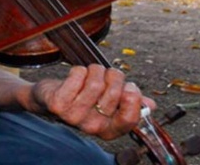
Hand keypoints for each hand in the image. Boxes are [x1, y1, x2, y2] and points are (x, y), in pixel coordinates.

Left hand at [30, 64, 154, 139]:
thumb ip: (130, 103)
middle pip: (115, 92)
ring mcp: (74, 117)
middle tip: (104, 76)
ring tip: (90, 74)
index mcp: (109, 129)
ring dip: (95, 70)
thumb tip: (150, 105)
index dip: (133, 97)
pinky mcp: (58, 104)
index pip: (130, 118)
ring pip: (96, 82)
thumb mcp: (108, 103)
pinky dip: (80, 69)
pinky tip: (75, 76)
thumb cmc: (83, 98)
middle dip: (112, 76)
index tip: (128, 87)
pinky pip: (78, 75)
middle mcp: (92, 127)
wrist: (49, 99)